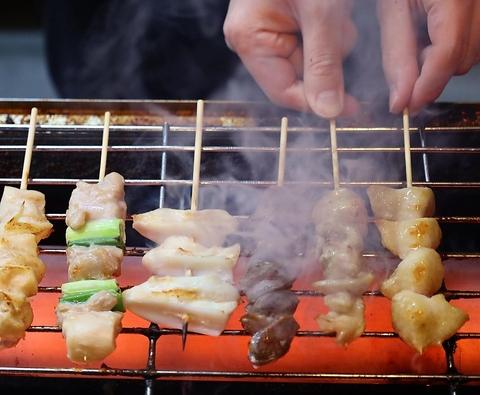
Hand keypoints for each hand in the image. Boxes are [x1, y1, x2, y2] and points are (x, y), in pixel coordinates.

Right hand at [223, 0, 357, 117]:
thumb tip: (329, 111)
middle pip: (298, 76)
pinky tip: (332, 9)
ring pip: (310, 60)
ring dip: (332, 42)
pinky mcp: (286, 22)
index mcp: (248, 38)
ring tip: (333, 9)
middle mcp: (253, 38)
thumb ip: (324, 64)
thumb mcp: (321, 12)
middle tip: (338, 28)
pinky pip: (313, 42)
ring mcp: (269, 29)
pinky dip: (330, 30)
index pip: (282, 91)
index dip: (317, 103)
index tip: (351, 109)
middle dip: (327, 60)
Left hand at [378, 0, 479, 113]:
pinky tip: (435, 32)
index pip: (447, 55)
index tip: (404, 107)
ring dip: (445, 60)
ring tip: (420, 38)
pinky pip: (477, 40)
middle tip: (406, 58)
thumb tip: (401, 99)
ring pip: (474, 53)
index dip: (425, 87)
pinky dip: (455, 47)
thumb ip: (396, 54)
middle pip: (464, 59)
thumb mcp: (391, 7)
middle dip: (432, 71)